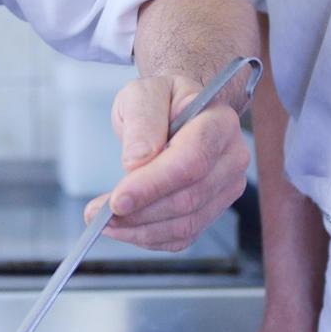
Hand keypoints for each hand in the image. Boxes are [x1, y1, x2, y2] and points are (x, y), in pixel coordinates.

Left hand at [89, 75, 249, 252]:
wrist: (176, 111)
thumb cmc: (160, 100)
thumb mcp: (141, 94)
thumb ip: (141, 121)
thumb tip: (136, 162)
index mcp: (219, 122)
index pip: (191, 161)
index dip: (153, 184)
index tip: (117, 200)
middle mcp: (232, 158)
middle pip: (189, 198)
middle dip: (140, 212)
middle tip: (98, 213)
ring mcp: (226, 188)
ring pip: (186, 223)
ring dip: (140, 229)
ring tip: (104, 221)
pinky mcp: (213, 210)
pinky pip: (183, 236)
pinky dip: (149, 237)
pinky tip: (124, 228)